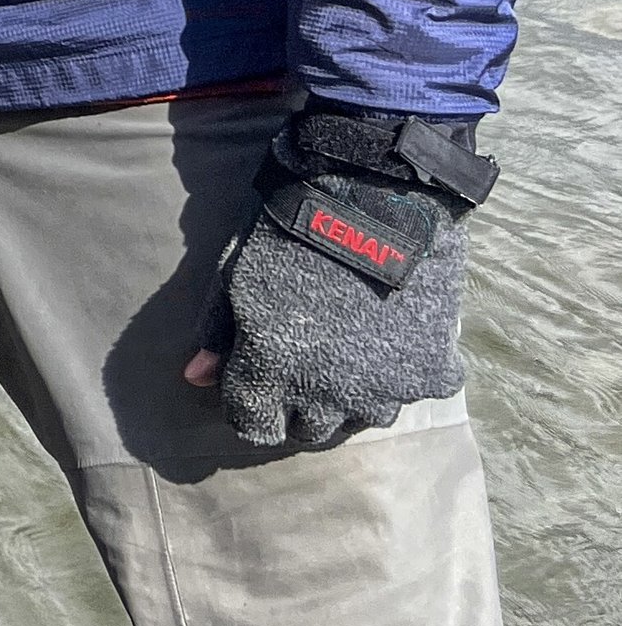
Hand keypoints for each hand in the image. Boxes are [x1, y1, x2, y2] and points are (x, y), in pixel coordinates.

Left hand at [188, 108, 493, 447]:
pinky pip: (410, 394)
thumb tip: (197, 378)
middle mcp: (327, 392)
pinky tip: (389, 336)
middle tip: (300, 360)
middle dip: (296, 403)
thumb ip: (217, 332)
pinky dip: (400, 374)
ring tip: (346, 349)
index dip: (248, 405)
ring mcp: (383, 388)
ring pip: (359, 419)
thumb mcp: (233, 272)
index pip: (252, 425)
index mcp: (271, 367)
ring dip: (349, 395)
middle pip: (307, 430)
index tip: (253, 381)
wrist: (372, 195)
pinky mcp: (430, 373)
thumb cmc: (287, 227)